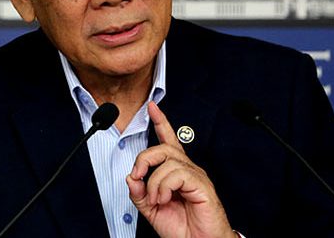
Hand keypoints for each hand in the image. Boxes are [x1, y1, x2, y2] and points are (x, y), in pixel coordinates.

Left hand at [125, 102, 232, 237]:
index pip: (168, 141)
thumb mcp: (151, 210)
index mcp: (176, 172)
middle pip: (162, 149)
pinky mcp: (202, 185)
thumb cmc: (182, 229)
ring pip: (167, 161)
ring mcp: (196, 176)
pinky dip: (164, 187)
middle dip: (144, 159)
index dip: (161, 122)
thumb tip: (131, 177)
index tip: (152, 107)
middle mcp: (187, 170)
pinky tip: (165, 199)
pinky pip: (178, 174)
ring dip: (154, 183)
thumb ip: (139, 194)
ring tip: (156, 200)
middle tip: (138, 177)